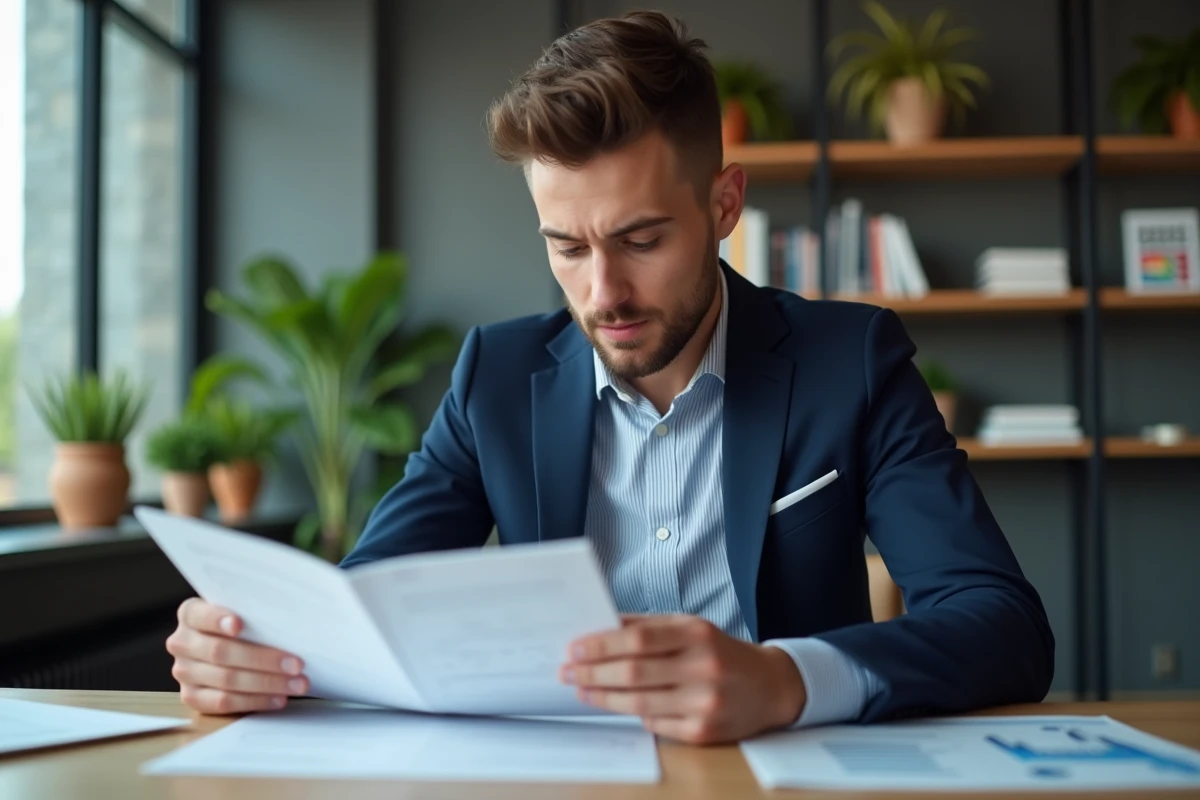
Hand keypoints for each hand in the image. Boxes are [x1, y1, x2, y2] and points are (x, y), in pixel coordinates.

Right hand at [166, 597, 308, 714]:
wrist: (224, 645)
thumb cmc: (244, 623)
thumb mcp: (244, 611)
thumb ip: (254, 612)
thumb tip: (289, 621)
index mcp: (190, 614)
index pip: (199, 615)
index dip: (217, 620)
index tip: (239, 625)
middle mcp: (181, 643)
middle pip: (220, 652)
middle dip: (263, 659)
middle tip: (297, 664)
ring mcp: (183, 672)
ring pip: (226, 680)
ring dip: (267, 683)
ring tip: (297, 684)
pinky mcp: (191, 697)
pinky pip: (224, 703)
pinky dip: (255, 701)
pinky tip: (278, 698)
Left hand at [560, 614, 805, 743]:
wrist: (770, 686)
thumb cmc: (721, 652)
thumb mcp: (690, 627)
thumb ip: (647, 626)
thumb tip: (600, 627)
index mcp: (696, 634)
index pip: (638, 639)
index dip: (601, 645)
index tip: (574, 648)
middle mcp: (702, 667)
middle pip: (633, 672)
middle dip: (593, 673)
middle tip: (567, 672)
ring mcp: (704, 702)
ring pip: (639, 702)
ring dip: (603, 697)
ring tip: (581, 691)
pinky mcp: (704, 731)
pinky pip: (656, 724)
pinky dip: (634, 714)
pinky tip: (617, 705)